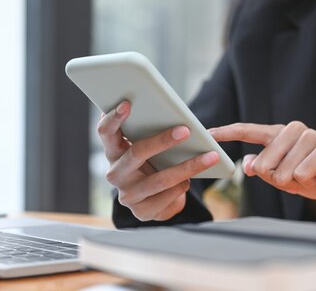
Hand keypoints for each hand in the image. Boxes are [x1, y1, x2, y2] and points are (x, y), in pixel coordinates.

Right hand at [97, 100, 218, 221]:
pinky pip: (166, 197)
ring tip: (210, 156)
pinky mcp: (142, 212)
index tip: (127, 103)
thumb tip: (168, 111)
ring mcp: (127, 195)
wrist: (156, 199)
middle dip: (162, 140)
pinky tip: (191, 181)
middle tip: (186, 130)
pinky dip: (182, 187)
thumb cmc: (152, 163)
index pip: (106, 132)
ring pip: (159, 179)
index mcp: (113, 151)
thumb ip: (147, 131)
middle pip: (136, 152)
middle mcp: (115, 173)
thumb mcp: (148, 147)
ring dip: (187, 167)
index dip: (113, 118)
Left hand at [210, 122, 315, 209]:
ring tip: (308, 176)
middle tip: (292, 178)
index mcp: (279, 135)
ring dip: (294, 180)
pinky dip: (308, 179)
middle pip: (265, 160)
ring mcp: (312, 135)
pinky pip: (304, 170)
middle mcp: (294, 130)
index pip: (249, 130)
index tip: (208, 133)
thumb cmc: (313, 178)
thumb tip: (247, 163)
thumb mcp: (282, 178)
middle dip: (275, 177)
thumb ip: (263, 170)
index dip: (228, 132)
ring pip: (285, 169)